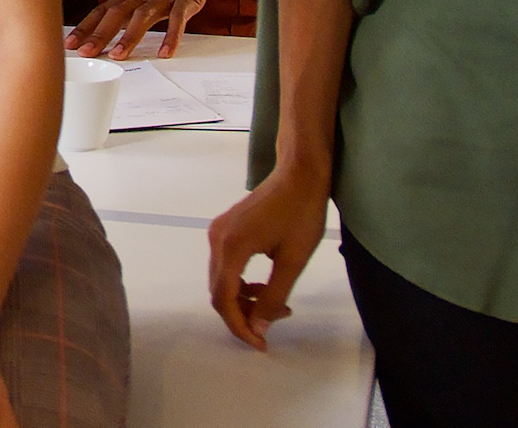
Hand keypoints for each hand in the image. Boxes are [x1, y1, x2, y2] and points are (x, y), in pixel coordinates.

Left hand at [68, 0, 213, 59]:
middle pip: (116, 17)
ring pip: (143, 18)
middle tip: (84, 53)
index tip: (70, 44)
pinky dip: (172, 36)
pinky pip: (178, 19)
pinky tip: (165, 52)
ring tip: (118, 55)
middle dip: (99, 36)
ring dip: (129, 37)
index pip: (102, 12)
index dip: (86, 29)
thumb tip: (118, 8)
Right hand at [207, 161, 331, 350]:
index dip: (240, 326)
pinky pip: (226, 265)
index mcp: (231, 248)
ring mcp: (218, 232)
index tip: (260, 344)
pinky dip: (242, 282)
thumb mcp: (293, 261)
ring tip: (276, 305)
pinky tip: (264, 285)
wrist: (298, 174)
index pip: (224, 299)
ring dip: (244, 299)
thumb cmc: (301, 214)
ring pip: (222, 279)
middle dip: (243, 315)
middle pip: (219, 291)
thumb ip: (273, 297)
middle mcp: (216, 240)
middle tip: (272, 324)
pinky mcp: (225, 229)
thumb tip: (259, 328)